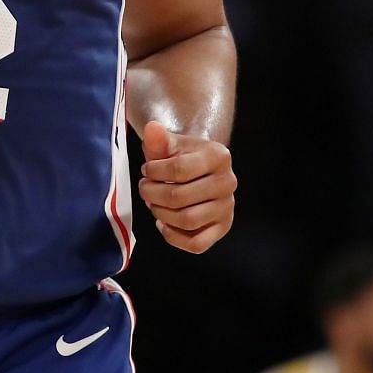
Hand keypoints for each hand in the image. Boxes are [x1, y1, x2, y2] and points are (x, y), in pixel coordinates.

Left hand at [136, 121, 235, 253]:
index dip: (154, 172)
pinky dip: (175, 237)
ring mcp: (227, 207)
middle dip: (152, 194)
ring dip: (160, 214)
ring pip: (187, 221)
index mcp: (218, 156)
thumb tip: (152, 129)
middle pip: (179, 198)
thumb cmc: (181, 156)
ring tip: (153, 203)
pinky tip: (164, 224)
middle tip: (144, 188)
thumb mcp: (170, 144)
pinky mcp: (223, 227)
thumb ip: (159, 139)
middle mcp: (228, 182)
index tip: (146, 170)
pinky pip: (197, 243)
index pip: (178, 170)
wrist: (199, 170)